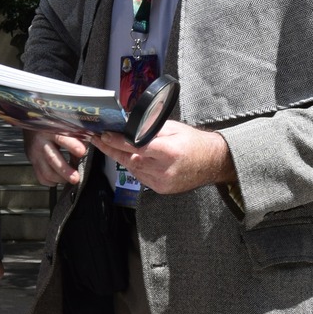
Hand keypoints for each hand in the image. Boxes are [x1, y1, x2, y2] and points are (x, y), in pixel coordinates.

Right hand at [26, 127, 88, 187]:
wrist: (31, 121)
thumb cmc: (52, 125)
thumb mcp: (63, 126)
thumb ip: (75, 136)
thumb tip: (87, 149)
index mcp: (51, 131)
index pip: (61, 138)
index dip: (72, 146)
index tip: (82, 152)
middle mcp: (41, 143)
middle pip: (53, 160)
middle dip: (65, 171)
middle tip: (76, 178)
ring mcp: (35, 154)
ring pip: (47, 172)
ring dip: (61, 178)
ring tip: (72, 179)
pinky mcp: (33, 162)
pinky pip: (41, 177)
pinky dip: (51, 182)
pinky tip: (59, 179)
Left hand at [94, 120, 233, 195]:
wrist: (212, 162)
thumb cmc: (193, 142)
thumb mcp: (173, 128)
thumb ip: (149, 128)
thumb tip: (127, 124)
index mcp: (168, 151)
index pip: (136, 147)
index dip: (117, 142)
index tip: (103, 136)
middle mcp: (164, 169)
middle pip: (130, 160)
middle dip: (113, 149)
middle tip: (100, 140)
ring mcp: (162, 182)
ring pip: (133, 169)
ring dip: (123, 158)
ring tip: (112, 146)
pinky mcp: (161, 189)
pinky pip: (141, 178)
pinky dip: (134, 167)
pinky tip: (132, 158)